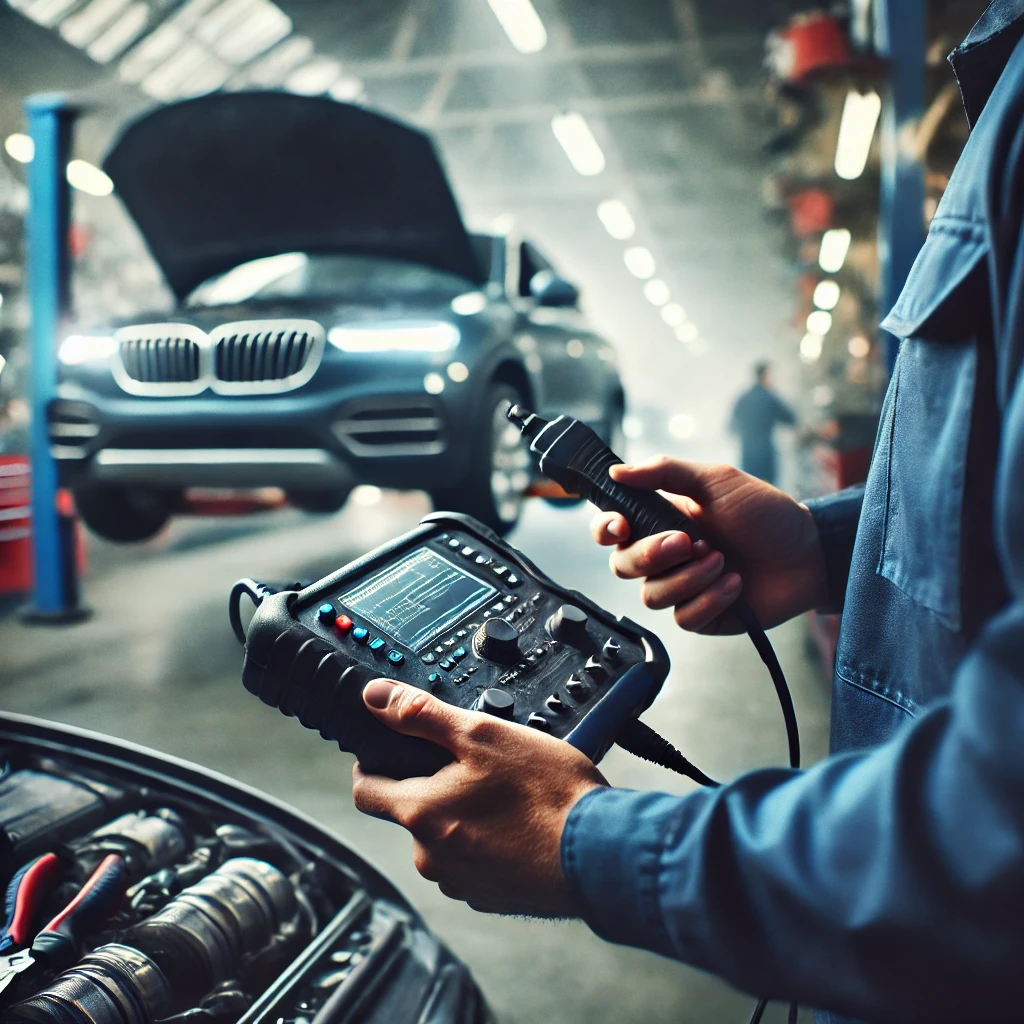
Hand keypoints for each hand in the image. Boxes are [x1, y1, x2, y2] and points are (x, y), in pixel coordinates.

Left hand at [352, 679, 606, 916]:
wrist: (600, 852)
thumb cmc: (548, 795)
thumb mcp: (483, 734)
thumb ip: (423, 714)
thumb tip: (377, 698)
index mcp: (421, 813)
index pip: (366, 790)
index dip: (371, 763)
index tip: (388, 750)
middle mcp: (432, 856)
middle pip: (410, 812)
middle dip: (433, 786)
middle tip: (472, 763)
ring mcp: (461, 881)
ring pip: (444, 838)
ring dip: (463, 815)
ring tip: (506, 793)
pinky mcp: (490, 897)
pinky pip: (473, 862)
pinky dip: (487, 842)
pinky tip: (520, 823)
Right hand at [590, 457, 826, 632]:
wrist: (808, 553)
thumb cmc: (764, 513)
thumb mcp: (716, 480)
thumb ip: (665, 472)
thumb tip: (617, 471)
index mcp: (660, 520)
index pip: (611, 529)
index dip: (605, 530)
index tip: (622, 527)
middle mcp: (664, 555)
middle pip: (623, 565)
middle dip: (652, 555)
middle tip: (689, 541)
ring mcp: (681, 587)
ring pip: (651, 595)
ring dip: (688, 578)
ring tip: (723, 561)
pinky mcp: (701, 615)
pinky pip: (682, 617)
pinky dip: (709, 599)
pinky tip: (735, 585)